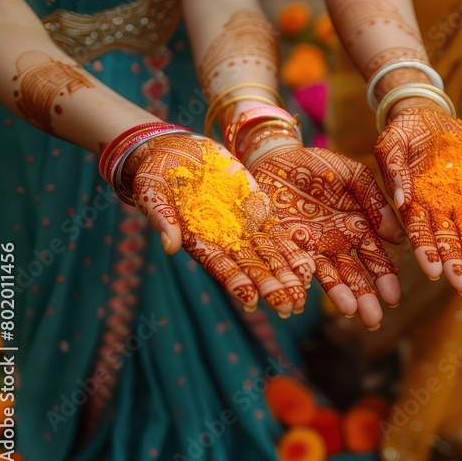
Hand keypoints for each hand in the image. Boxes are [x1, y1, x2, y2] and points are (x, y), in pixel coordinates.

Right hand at [128, 133, 315, 316]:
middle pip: (252, 267)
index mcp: (198, 241)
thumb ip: (163, 218)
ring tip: (304, 296)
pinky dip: (293, 248)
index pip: (220, 266)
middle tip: (290, 308)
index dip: (235, 283)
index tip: (252, 301)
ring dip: (287, 275)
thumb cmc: (155, 175)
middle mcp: (224, 239)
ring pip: (270, 254)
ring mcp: (243, 225)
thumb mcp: (152, 192)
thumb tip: (170, 247)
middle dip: (270, 287)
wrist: (175, 152)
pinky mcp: (257, 207)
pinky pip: (278, 231)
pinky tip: (309, 266)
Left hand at [248, 140, 404, 329]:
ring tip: (351, 313)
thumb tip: (400, 237)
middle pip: (354, 275)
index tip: (392, 298)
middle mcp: (337, 244)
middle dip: (365, 298)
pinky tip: (310, 296)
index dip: (384, 278)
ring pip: (329, 277)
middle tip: (374, 320)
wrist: (276, 157)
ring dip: (340, 296)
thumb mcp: (354, 176)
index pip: (376, 258)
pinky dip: (302, 283)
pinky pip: (296, 267)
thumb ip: (375, 202)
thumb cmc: (319, 165)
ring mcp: (312, 248)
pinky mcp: (286, 246)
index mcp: (359, 227)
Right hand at [374, 101, 461, 295]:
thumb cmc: (404, 130)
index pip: (419, 232)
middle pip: (446, 241)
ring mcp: (457, 202)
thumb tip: (399, 198)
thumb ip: (393, 169)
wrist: (428, 117)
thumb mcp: (392, 142)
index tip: (434, 272)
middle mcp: (434, 209)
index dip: (426, 252)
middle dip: (455, 265)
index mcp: (411, 201)